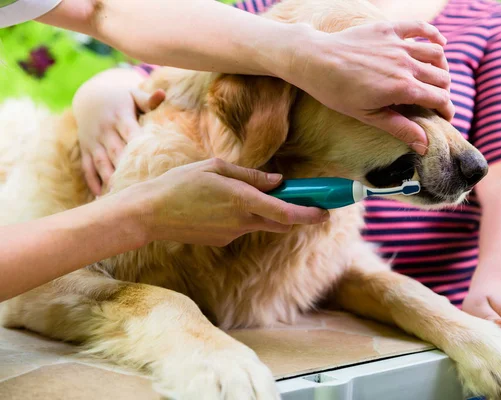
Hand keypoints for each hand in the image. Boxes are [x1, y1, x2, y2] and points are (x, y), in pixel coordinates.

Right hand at [73, 68, 165, 194]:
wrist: (91, 96)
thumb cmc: (121, 98)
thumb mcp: (133, 94)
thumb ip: (148, 99)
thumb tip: (163, 93)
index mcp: (120, 116)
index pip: (130, 133)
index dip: (139, 146)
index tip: (150, 162)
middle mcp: (105, 130)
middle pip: (116, 151)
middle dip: (125, 168)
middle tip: (139, 186)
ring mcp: (93, 142)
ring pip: (101, 163)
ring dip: (109, 179)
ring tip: (119, 195)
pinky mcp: (86, 150)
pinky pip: (88, 169)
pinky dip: (93, 183)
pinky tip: (101, 197)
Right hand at [125, 158, 328, 246]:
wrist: (150, 214)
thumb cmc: (180, 184)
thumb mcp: (215, 168)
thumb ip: (250, 176)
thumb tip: (278, 182)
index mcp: (242, 201)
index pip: (286, 213)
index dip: (310, 214)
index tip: (326, 211)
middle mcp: (241, 222)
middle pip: (281, 223)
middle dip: (293, 213)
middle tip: (296, 196)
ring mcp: (232, 235)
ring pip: (260, 224)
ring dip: (265, 212)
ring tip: (240, 193)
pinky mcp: (222, 241)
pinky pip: (241, 227)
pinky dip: (243, 216)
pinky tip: (217, 205)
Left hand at [287, 20, 453, 154]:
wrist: (315, 61)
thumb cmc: (337, 92)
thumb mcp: (368, 116)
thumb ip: (399, 128)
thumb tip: (424, 145)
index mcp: (403, 88)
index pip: (439, 99)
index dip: (447, 110)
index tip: (445, 118)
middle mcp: (406, 64)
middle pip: (441, 78)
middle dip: (444, 92)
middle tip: (436, 101)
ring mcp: (398, 44)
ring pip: (436, 54)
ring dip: (442, 67)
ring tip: (437, 77)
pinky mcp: (389, 29)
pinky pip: (421, 28)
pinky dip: (434, 36)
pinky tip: (440, 44)